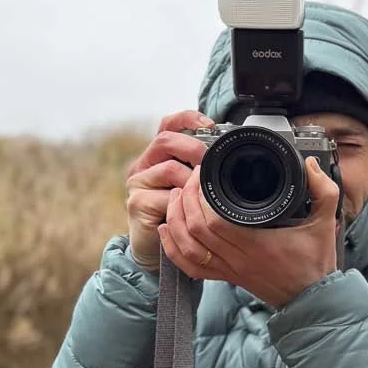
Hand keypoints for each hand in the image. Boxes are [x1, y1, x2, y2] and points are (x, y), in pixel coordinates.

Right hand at [125, 110, 214, 270]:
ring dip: (191, 182)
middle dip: (193, 148)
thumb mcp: (194, 188)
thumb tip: (230, 155)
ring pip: (170, 168)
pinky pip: (166, 197)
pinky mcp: (137, 203)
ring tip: (201, 195)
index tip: (210, 124)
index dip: (188, 118)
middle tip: (210, 161)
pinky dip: (182, 203)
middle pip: (167, 140)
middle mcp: (145, 165)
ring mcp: (138, 183)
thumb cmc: (182, 216)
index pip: (169, 125)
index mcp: (159, 155)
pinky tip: (189, 211)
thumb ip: (202, 170)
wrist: (159, 249)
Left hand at [159, 156, 340, 306]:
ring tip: (176, 197)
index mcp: (258, 244)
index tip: (203, 174)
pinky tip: (167, 231)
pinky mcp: (227, 277)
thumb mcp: (326, 222)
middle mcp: (238, 258)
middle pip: (195, 230)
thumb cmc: (316, 262)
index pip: (214, 220)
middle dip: (185, 200)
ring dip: (175, 221)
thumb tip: (309, 164)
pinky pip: (191, 267)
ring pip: (187, 248)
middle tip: (190, 179)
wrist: (312, 300)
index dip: (200, 196)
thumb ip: (324, 190)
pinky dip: (173, 250)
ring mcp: (230, 270)